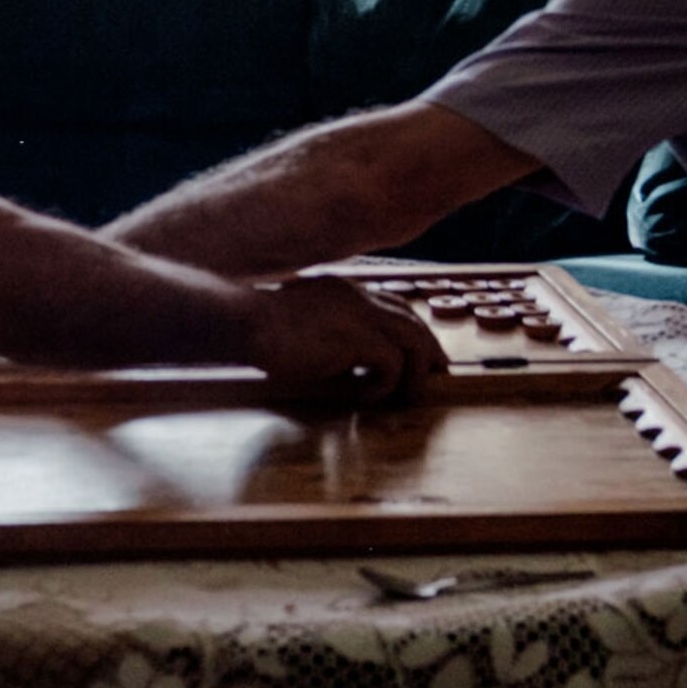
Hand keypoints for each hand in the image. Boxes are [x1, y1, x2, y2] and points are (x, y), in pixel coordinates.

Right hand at [239, 275, 447, 404]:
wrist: (247, 322)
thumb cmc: (261, 329)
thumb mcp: (302, 324)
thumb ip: (328, 336)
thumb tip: (347, 367)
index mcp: (346, 291)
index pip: (394, 306)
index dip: (413, 329)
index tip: (423, 351)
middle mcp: (359, 297)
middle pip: (412, 321)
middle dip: (430, 349)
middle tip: (439, 373)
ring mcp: (360, 314)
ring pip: (412, 340)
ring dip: (415, 371)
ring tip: (408, 395)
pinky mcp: (357, 338)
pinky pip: (391, 364)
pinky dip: (385, 385)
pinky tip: (366, 396)